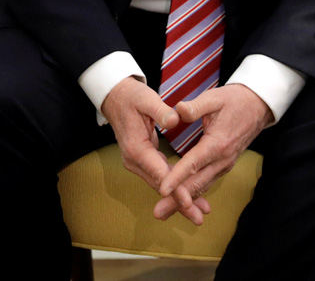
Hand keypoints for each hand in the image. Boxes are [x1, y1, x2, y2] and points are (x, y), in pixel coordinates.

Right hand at [102, 77, 211, 224]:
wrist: (115, 97)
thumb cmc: (131, 97)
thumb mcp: (146, 98)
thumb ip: (160, 110)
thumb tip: (174, 119)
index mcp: (136, 148)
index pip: (159, 173)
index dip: (175, 188)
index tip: (189, 202)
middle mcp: (134, 160)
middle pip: (160, 185)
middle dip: (180, 203)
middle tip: (199, 217)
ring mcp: (136, 162)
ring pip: (160, 185)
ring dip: (179, 199)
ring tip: (200, 212)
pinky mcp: (142, 160)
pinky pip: (160, 177)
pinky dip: (174, 188)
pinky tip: (189, 196)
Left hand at [154, 84, 273, 222]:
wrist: (257, 107)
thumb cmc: (234, 101)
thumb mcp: (214, 98)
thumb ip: (195, 106)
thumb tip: (178, 110)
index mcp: (217, 144)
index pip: (193, 164)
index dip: (176, 178)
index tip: (162, 190)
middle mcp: (222, 159)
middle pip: (196, 183)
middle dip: (177, 200)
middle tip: (158, 212)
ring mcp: (224, 164)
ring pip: (201, 186)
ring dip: (184, 201)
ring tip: (164, 212)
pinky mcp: (223, 165)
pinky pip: (206, 182)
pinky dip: (193, 194)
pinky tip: (181, 202)